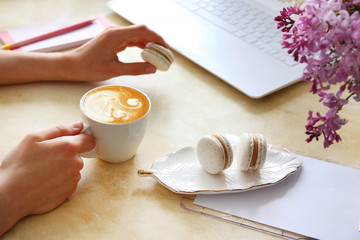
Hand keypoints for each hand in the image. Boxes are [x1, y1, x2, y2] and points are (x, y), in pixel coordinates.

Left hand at [0, 24, 168, 84]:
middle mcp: (116, 31)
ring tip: (159, 54)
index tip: (166, 48)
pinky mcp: (112, 40)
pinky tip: (147, 53)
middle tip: (165, 53)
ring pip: (137, 35)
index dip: (157, 38)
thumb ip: (136, 69)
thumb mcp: (115, 70)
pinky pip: (131, 39)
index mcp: (116, 35)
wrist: (72, 65)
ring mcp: (114, 35)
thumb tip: (153, 69)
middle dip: (156, 41)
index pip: (143, 31)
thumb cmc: (90, 67)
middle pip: (142, 31)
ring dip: (149, 43)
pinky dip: (140, 45)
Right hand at [0, 121, 94, 234]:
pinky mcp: (69, 192)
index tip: (73, 139)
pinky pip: (69, 182)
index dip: (82, 138)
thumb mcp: (34, 138)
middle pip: (78, 155)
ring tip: (43, 171)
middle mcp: (76, 164)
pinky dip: (60, 180)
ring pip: (73, 169)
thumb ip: (60, 129)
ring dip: (63, 168)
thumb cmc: (19, 165)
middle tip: (46, 157)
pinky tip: (45, 181)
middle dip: (66, 154)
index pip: (90, 140)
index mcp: (69, 147)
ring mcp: (73, 180)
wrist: (10, 195)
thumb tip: (78, 126)